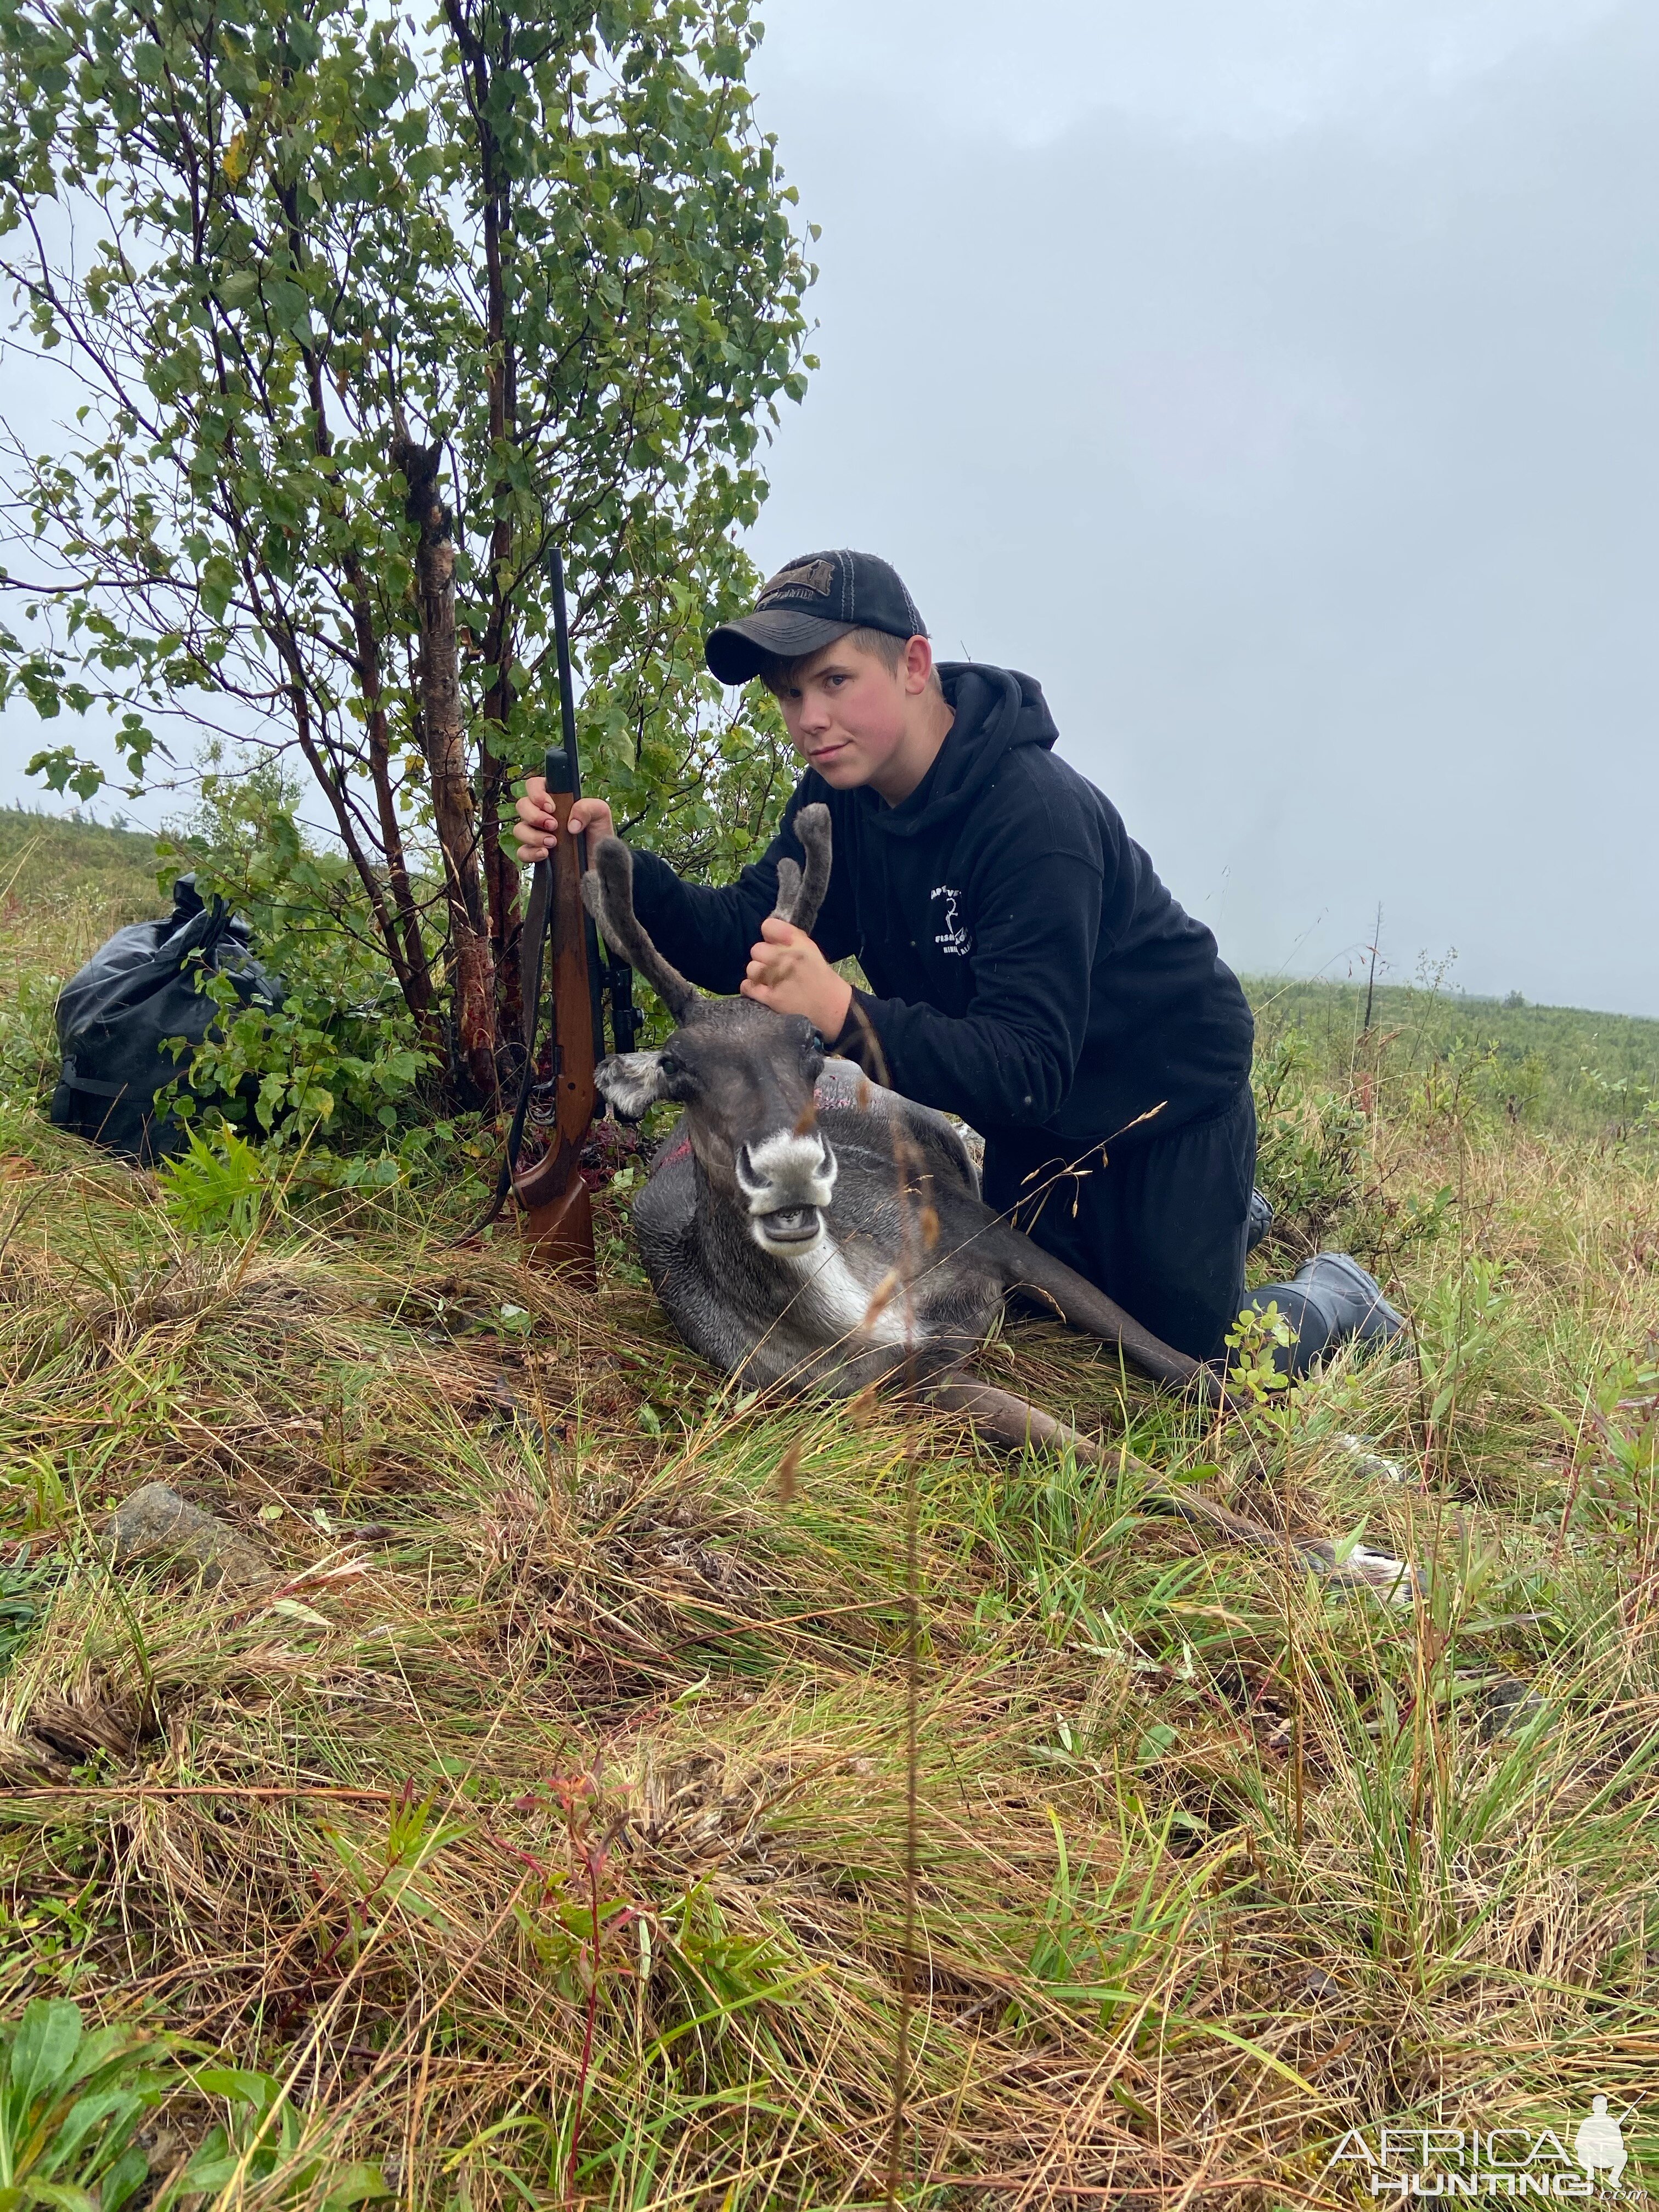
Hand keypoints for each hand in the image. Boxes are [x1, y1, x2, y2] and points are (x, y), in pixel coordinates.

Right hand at [513, 779, 613, 864]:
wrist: (600, 861)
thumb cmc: (599, 834)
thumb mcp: (601, 814)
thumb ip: (588, 808)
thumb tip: (571, 824)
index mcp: (555, 799)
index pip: (534, 786)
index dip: (537, 793)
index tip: (551, 807)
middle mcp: (542, 814)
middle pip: (522, 805)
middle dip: (534, 815)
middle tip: (553, 825)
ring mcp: (537, 834)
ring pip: (519, 829)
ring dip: (533, 835)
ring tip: (553, 842)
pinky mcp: (536, 853)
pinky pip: (522, 852)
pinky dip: (531, 853)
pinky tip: (545, 854)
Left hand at [741, 916, 853, 1037]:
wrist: (829, 1004)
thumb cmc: (817, 974)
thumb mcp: (810, 948)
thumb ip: (789, 936)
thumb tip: (767, 930)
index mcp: (798, 943)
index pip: (769, 927)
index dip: (770, 935)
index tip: (775, 943)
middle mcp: (786, 958)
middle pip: (756, 949)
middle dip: (764, 957)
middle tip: (774, 966)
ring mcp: (777, 979)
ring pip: (751, 968)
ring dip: (759, 974)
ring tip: (770, 980)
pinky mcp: (771, 998)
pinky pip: (747, 986)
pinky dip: (751, 988)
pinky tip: (762, 989)